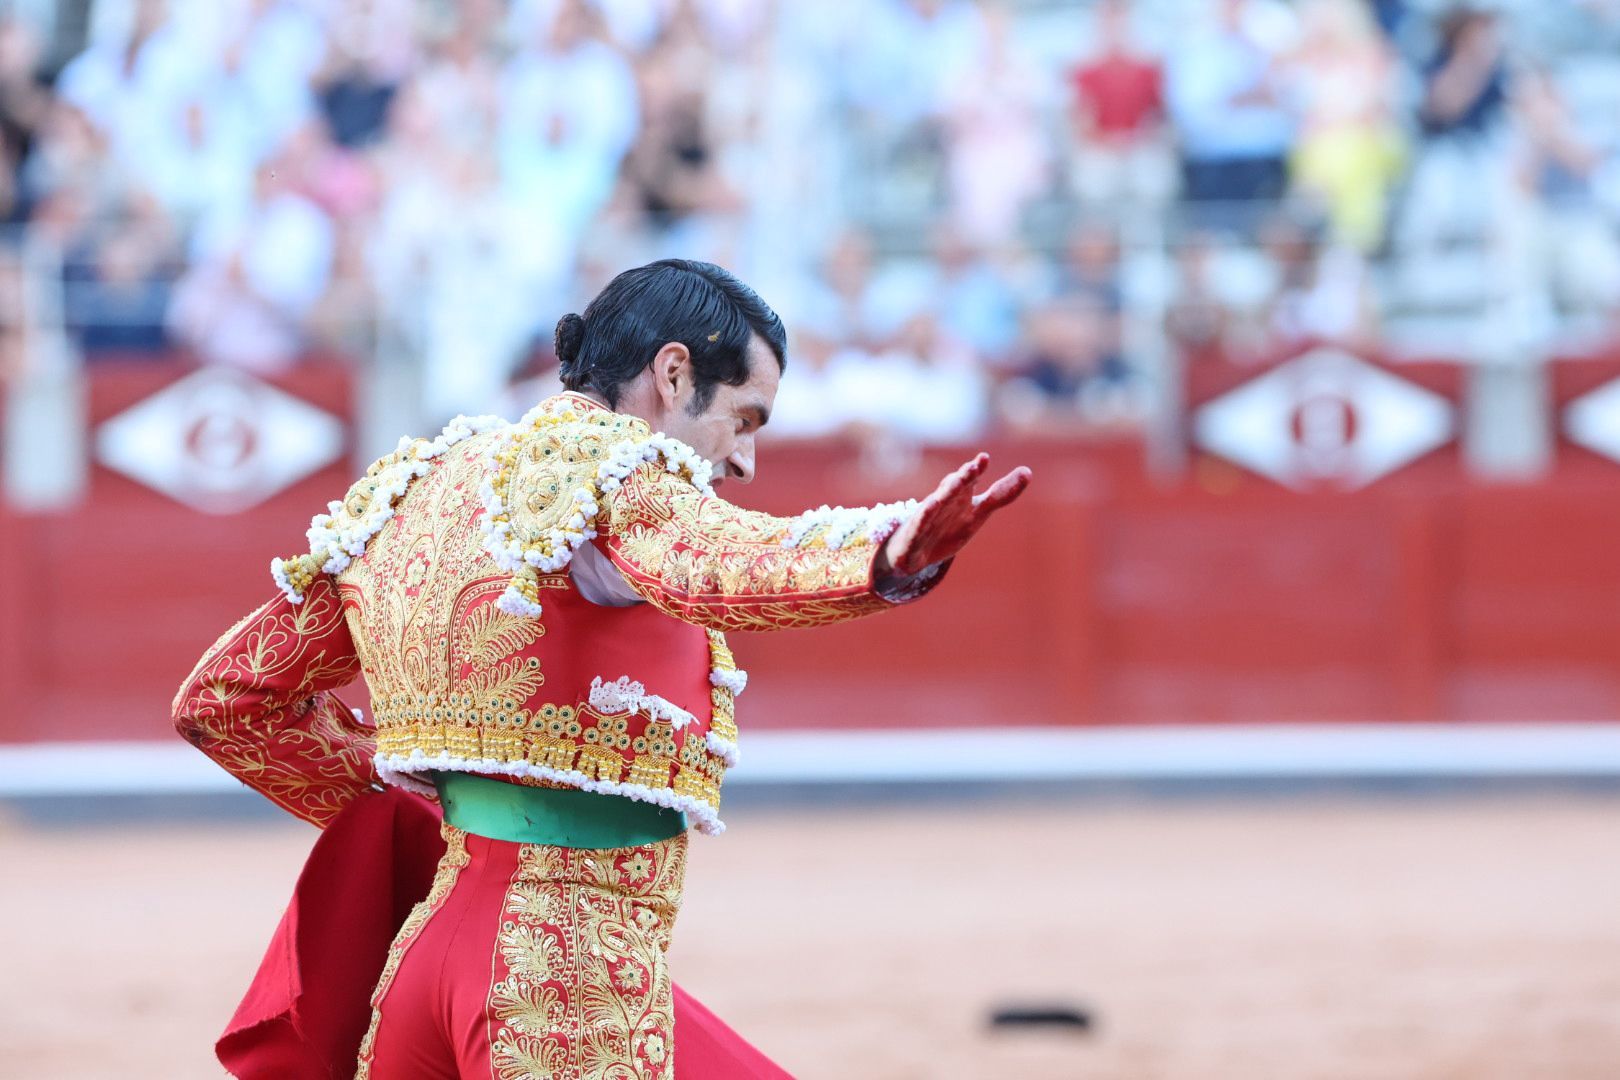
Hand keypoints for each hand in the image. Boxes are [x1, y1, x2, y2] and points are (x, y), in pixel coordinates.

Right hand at [882, 454, 1032, 575]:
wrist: (914, 553)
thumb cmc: (947, 527)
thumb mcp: (978, 513)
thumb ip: (1001, 494)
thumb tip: (1028, 471)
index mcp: (958, 496)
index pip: (969, 481)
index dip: (976, 471)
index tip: (984, 459)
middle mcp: (942, 502)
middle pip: (953, 488)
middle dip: (963, 477)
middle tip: (974, 467)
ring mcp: (926, 517)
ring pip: (936, 503)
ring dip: (946, 492)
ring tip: (956, 482)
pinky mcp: (913, 534)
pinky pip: (918, 525)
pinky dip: (923, 516)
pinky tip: (930, 506)